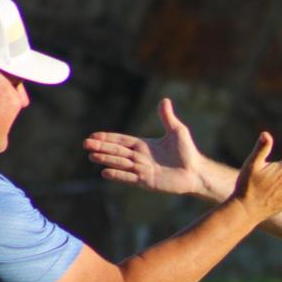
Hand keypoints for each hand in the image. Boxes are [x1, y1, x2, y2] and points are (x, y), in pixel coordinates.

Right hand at [84, 98, 202, 194]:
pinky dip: (117, 175)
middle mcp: (140, 157)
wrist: (196, 172)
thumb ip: (167, 117)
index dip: (108, 138)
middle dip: (101, 147)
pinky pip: (129, 177)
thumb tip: (164, 100)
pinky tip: (105, 172)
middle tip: (85, 145)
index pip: (121, 140)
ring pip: (120, 163)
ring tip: (91, 156)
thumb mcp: (177, 131)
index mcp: (144, 145)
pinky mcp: (147, 181)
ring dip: (106, 159)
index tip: (93, 136)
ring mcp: (142, 170)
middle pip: (117, 151)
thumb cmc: (188, 152)